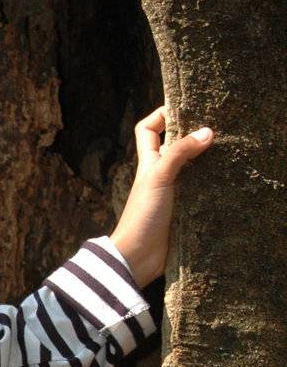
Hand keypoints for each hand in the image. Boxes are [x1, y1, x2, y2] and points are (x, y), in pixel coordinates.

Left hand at [108, 105, 214, 289]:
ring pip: (192, 168)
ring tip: (227, 152)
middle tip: (217, 129)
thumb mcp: (159, 177)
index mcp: (149, 163)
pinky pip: (200, 191)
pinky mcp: (184, 211)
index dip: (161, 115)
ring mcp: (172, 193)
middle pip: (175, 145)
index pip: (149, 129)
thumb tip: (206, 132)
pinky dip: (212, 184)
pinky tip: (226, 181)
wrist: (138, 257)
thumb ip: (180, 153)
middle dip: (193, 135)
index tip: (183, 108)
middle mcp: (160, 175)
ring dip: (207, 161)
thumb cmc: (142, 215)